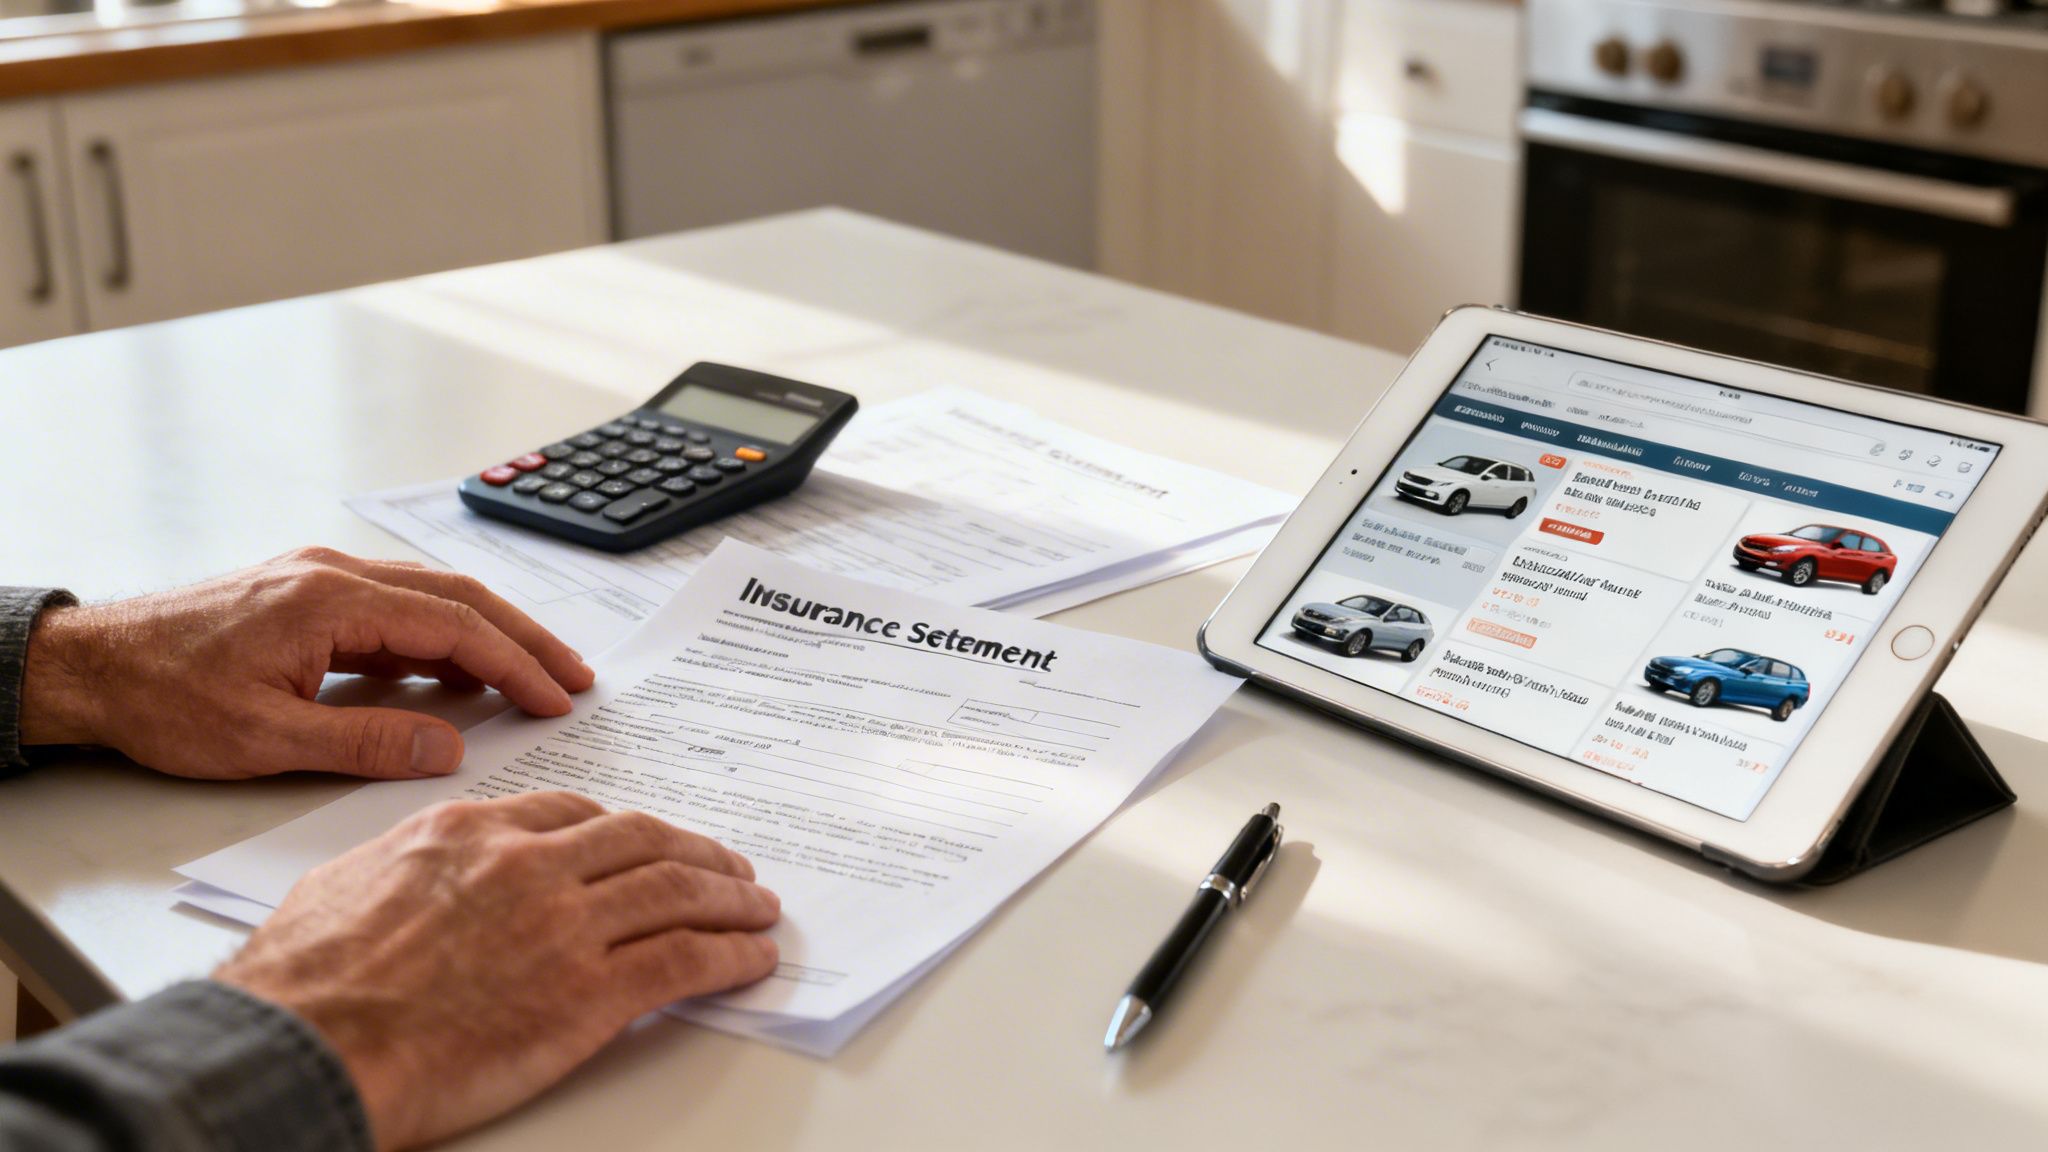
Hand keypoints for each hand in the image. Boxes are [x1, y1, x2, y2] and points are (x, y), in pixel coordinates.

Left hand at [18, 547, 594, 779]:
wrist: (88, 668)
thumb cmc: (160, 699)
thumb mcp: (265, 739)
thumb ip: (365, 740)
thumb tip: (447, 745)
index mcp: (329, 600)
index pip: (452, 627)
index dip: (514, 665)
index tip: (557, 698)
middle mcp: (331, 575)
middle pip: (457, 598)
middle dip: (524, 639)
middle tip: (575, 678)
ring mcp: (318, 581)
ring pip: (430, 600)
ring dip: (487, 636)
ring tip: (534, 678)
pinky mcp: (305, 598)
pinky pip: (394, 611)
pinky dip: (440, 640)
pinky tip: (457, 678)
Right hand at [216, 792, 779, 1151]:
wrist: (303, 1045)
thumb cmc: (300, 984)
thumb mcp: (344, 885)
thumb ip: (404, 869)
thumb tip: (415, 878)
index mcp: (468, 834)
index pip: (571, 813)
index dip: (623, 829)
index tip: (644, 841)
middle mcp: (528, 866)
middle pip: (642, 841)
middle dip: (695, 852)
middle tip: (726, 867)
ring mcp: (564, 926)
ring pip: (678, 892)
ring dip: (731, 898)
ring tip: (758, 908)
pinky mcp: (589, 994)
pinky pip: (685, 961)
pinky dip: (731, 956)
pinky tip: (752, 960)